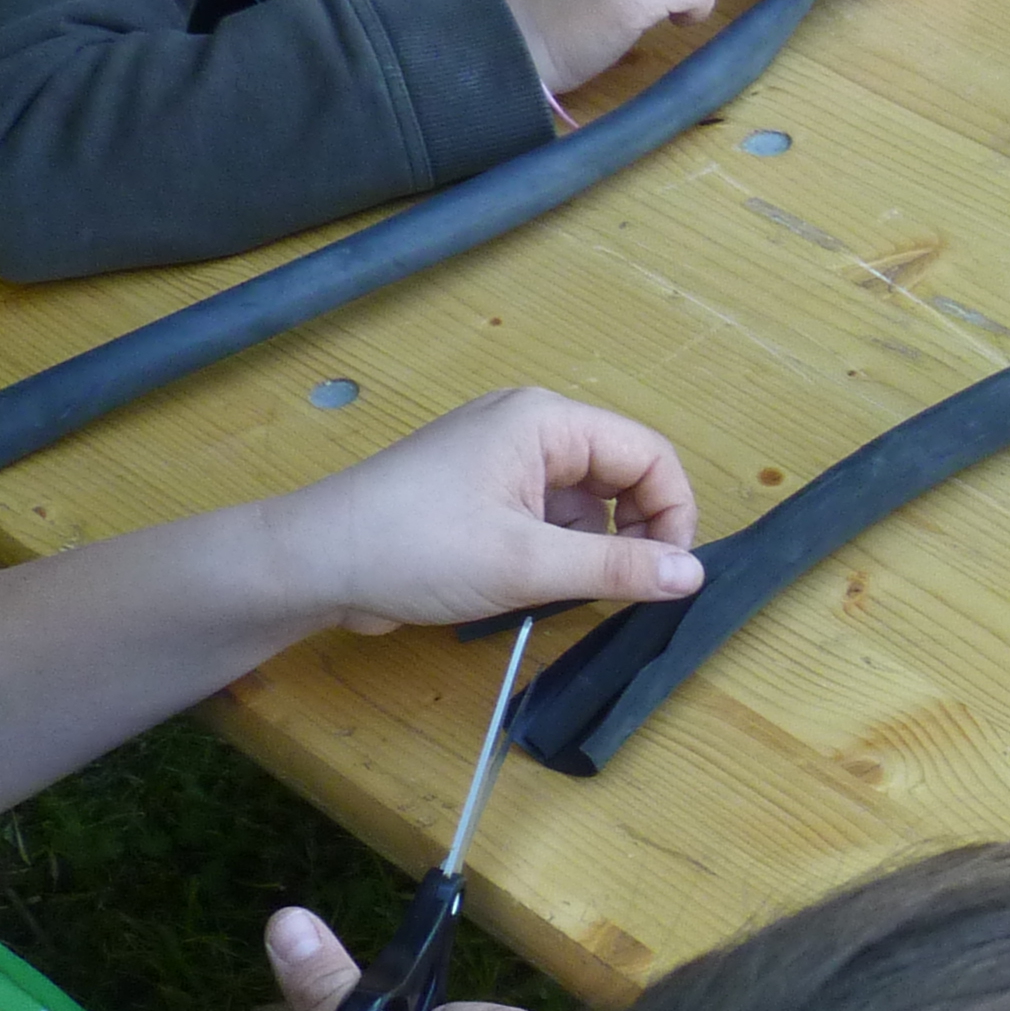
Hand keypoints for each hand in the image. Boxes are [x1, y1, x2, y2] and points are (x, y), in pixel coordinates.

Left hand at [265, 386, 700, 634]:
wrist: (314, 563)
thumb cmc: (417, 548)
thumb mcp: (527, 564)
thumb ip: (618, 569)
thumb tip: (695, 575)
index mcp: (545, 421)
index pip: (649, 454)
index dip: (672, 513)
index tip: (669, 575)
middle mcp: (530, 428)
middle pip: (622, 475)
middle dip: (632, 534)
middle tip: (620, 589)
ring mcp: (503, 461)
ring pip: (586, 504)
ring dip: (590, 550)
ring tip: (555, 588)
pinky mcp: (482, 494)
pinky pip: (549, 518)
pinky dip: (556, 554)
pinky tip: (529, 586)